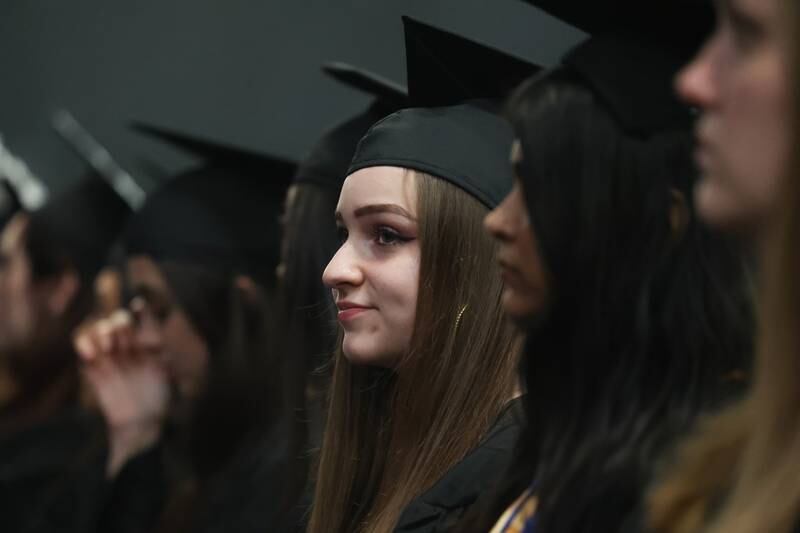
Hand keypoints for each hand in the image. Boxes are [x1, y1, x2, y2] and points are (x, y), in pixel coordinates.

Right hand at [75, 309, 168, 476]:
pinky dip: (84, 342)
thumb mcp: (168, 372)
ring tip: (108, 345)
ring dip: (101, 330)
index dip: (142, 310)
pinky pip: (82, 345)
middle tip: (123, 335)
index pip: (144, 318)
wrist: (140, 424)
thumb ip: (162, 349)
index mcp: (151, 345)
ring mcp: (111, 356)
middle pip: (119, 320)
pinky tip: (92, 354)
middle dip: (119, 322)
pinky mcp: (93, 367)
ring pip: (99, 328)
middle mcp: (130, 347)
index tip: (139, 306)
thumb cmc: (160, 401)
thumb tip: (164, 337)